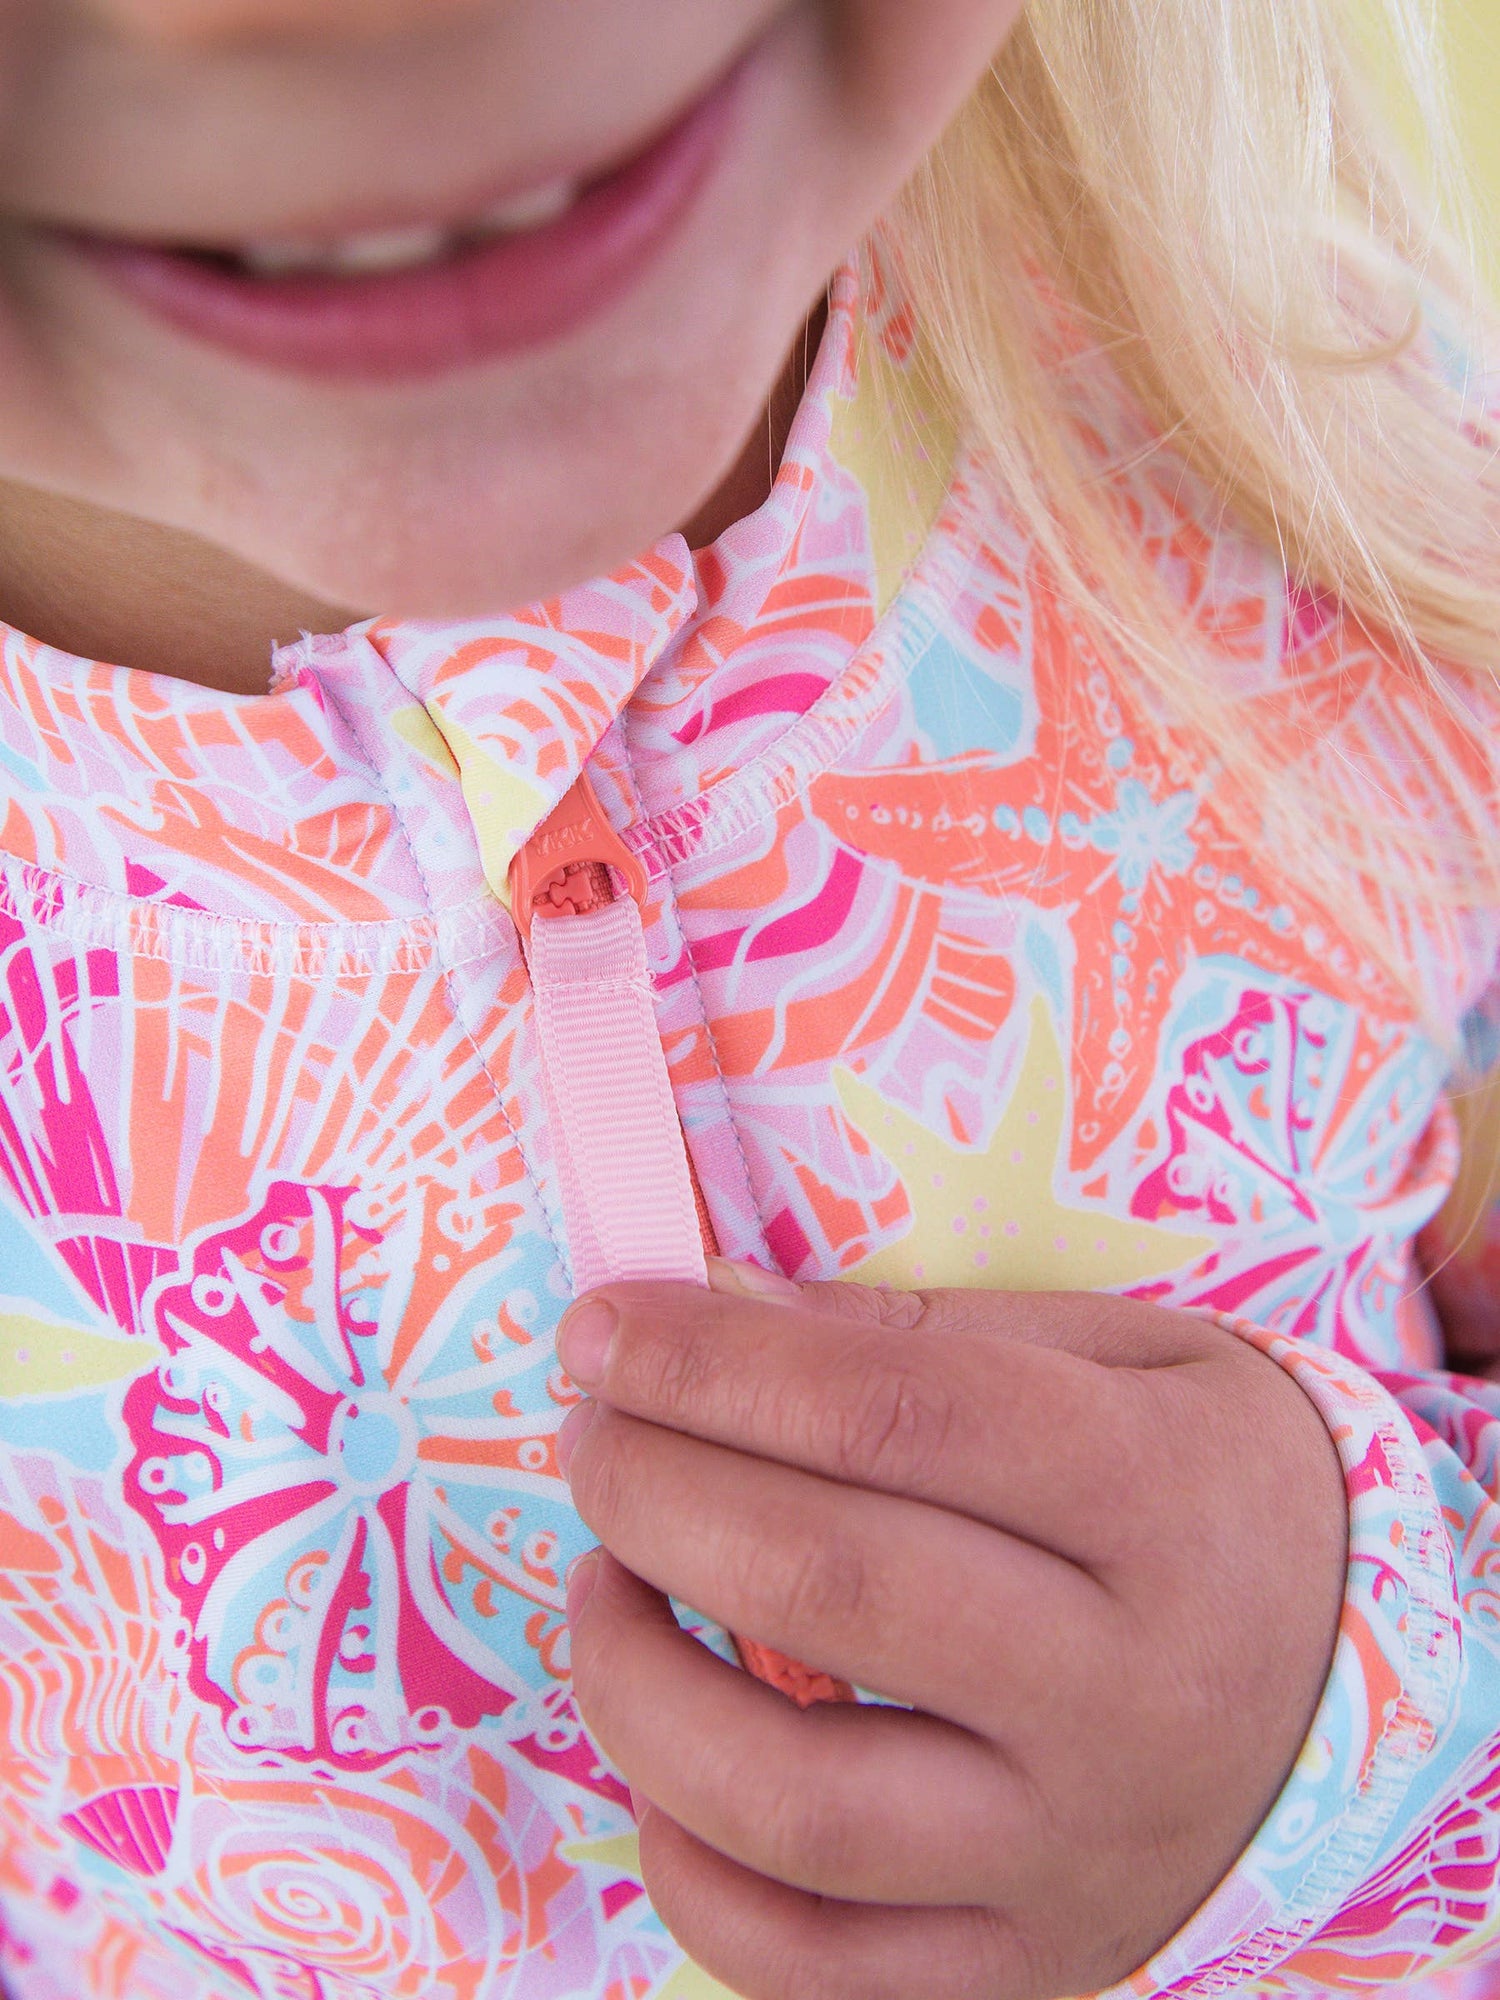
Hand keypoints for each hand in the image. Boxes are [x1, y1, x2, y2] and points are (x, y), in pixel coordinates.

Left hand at [555, 1266, 1346, 1999]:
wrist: (1347, 1672)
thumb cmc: (1200, 1480)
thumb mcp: (1112, 1356)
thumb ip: (913, 1334)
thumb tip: (709, 1308)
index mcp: (1156, 1500)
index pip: (889, 1419)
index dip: (713, 1365)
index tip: (603, 1329)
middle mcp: (1126, 1693)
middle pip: (825, 1591)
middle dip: (652, 1493)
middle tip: (594, 1435)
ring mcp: (1073, 1851)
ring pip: (792, 1803)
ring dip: (633, 1678)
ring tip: (604, 1583)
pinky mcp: (1024, 1961)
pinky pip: (807, 1962)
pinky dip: (687, 1862)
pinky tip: (664, 1755)